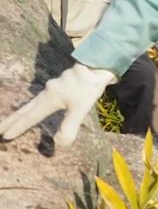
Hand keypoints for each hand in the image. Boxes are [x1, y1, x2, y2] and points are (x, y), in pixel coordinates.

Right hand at [0, 62, 116, 148]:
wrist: (98, 65)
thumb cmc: (89, 86)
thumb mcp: (81, 108)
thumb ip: (70, 125)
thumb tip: (60, 143)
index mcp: (49, 99)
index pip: (30, 117)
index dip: (18, 127)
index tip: (5, 136)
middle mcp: (47, 93)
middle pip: (25, 109)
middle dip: (11, 120)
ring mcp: (52, 87)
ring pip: (32, 103)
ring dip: (21, 113)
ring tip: (12, 121)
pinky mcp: (59, 85)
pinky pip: (41, 98)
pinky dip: (33, 106)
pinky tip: (36, 108)